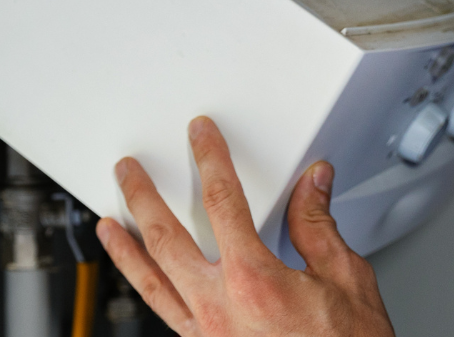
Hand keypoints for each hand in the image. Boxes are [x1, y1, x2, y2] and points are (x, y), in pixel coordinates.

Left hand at [97, 117, 393, 336]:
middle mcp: (220, 308)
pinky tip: (141, 282)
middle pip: (166, 238)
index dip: (210, 160)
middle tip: (128, 172)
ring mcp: (207, 335)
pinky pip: (164, 315)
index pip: (223, 201)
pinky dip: (145, 292)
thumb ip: (318, 227)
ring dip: (124, 248)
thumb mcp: (346, 280)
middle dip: (142, 197)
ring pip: (150, 283)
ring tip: (107, 225)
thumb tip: (312, 185)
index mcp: (254, 281)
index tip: (200, 136)